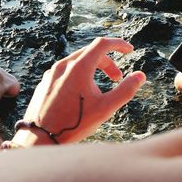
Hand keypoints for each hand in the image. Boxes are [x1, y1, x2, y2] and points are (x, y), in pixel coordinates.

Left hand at [11, 38, 145, 145]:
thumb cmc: (74, 123)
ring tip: (98, 89)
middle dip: (108, 62)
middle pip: (90, 53)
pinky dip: (78, 76)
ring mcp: (51, 74)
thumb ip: (126, 90)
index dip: (119, 44)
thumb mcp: (106, 108)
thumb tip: (140, 76)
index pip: (102, 44)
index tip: (129, 50)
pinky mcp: (44, 83)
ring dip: (93, 69)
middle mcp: (63, 65)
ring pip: (77, 62)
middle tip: (117, 78)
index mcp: (79, 67)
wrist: (40, 137)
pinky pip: (65, 72)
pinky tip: (80, 94)